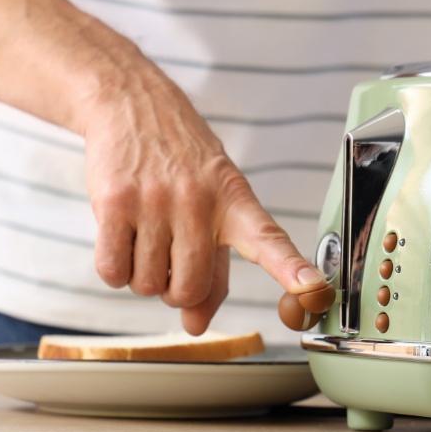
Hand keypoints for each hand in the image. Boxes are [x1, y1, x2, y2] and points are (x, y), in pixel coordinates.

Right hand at [81, 63, 333, 333]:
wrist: (132, 105)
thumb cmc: (180, 165)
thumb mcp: (212, 205)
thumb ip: (212, 270)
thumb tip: (195, 326)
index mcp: (236, 202)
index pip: (270, 240)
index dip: (294, 270)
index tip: (317, 291)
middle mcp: (200, 202)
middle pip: (188, 290)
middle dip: (175, 290)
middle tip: (170, 256)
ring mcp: (157, 201)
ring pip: (147, 285)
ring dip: (142, 276)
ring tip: (146, 236)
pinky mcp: (115, 201)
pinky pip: (113, 272)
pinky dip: (114, 270)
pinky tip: (121, 239)